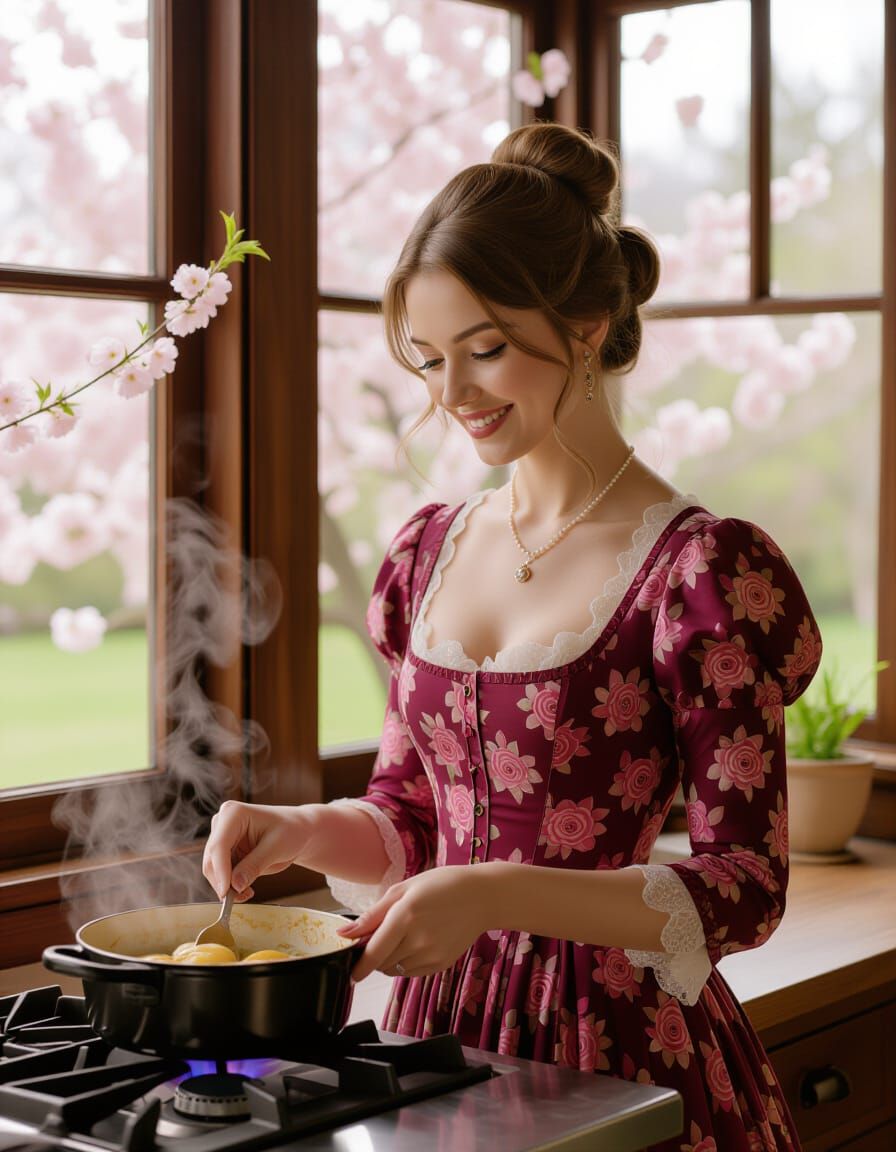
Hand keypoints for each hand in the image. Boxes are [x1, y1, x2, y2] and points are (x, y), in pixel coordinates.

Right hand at [202, 801, 319, 899]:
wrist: (298, 831)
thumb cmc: (291, 831)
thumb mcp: (277, 847)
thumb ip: (254, 865)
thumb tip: (235, 886)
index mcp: (233, 813)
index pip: (219, 846)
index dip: (220, 871)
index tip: (226, 892)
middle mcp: (222, 823)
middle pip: (211, 859)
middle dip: (223, 882)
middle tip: (243, 897)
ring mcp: (221, 837)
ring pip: (213, 869)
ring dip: (226, 886)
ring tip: (248, 893)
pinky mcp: (224, 851)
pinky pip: (220, 873)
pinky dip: (229, 885)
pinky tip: (246, 889)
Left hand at [338, 866, 490, 981]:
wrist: (482, 897)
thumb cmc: (442, 885)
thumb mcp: (404, 888)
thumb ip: (372, 914)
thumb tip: (345, 934)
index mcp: (405, 915)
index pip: (373, 952)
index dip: (358, 966)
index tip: (351, 971)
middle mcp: (418, 938)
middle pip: (381, 963)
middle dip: (375, 954)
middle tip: (383, 935)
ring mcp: (431, 954)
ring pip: (395, 969)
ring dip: (390, 959)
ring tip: (404, 935)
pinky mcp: (440, 964)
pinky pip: (411, 972)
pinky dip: (406, 962)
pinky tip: (418, 942)